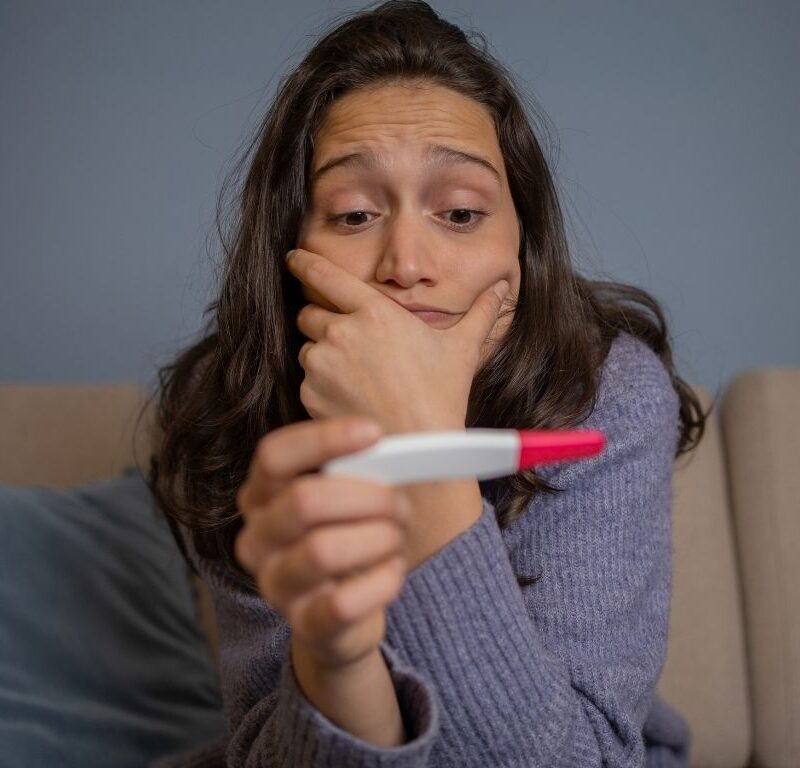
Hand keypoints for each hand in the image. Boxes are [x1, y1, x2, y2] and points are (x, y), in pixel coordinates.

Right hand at [234, 416, 409, 668]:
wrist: (342, 615)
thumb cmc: (346, 537)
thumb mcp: (342, 497)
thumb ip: (356, 469)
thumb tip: (393, 452)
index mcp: (261, 495)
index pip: (274, 456)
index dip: (323, 439)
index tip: (373, 433)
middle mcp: (258, 538)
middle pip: (304, 500)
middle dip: (367, 496)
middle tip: (400, 505)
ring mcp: (275, 584)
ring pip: (323, 550)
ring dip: (378, 538)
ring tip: (395, 538)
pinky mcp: (304, 624)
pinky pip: (344, 602)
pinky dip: (382, 581)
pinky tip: (392, 571)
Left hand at [285, 247, 509, 434]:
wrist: (418, 448)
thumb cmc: (441, 396)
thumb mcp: (463, 348)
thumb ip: (480, 312)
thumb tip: (502, 288)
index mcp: (373, 313)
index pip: (325, 274)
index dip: (304, 262)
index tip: (294, 257)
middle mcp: (341, 333)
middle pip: (310, 312)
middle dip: (323, 321)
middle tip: (348, 343)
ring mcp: (322, 365)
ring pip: (307, 348)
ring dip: (322, 355)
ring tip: (356, 377)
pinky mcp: (310, 394)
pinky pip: (306, 380)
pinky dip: (320, 385)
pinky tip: (350, 398)